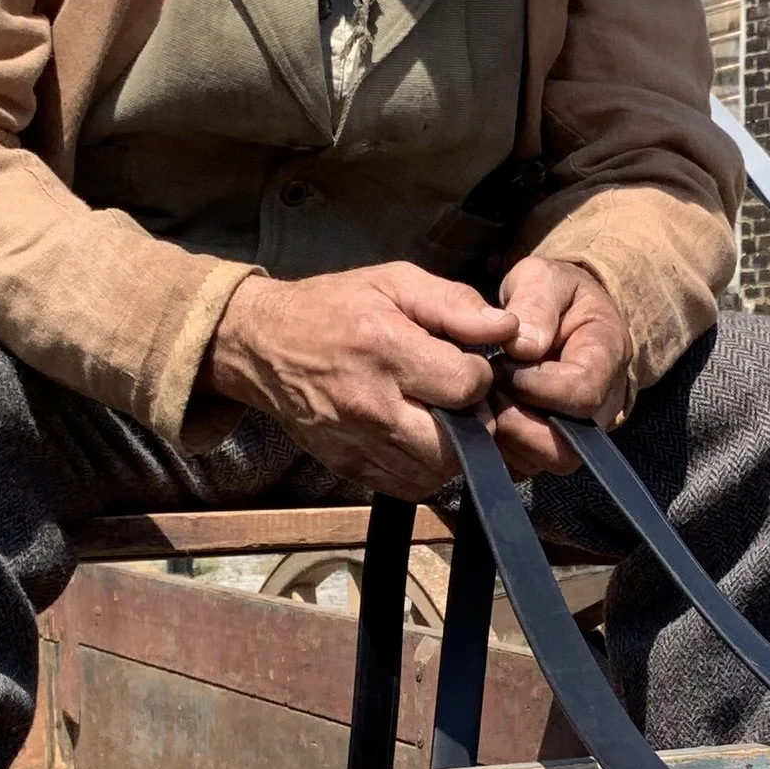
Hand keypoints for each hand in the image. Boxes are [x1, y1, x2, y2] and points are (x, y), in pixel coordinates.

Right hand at [207, 263, 514, 496]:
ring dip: (454, 451)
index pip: (466, 386)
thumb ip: (455, 303)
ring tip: (443, 417)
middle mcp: (369, 404)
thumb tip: (507, 328)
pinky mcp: (346, 466)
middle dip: (474, 422)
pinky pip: (408, 487)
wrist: (262, 344)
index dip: (481, 376)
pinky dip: (426, 471)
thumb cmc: (334, 306)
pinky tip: (421, 439)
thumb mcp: (395, 282)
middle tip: (463, 399)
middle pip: (455, 442)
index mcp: (384, 349)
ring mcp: (355, 442)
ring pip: (435, 472)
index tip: (468, 362)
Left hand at [488, 255, 629, 477]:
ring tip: (486, 399)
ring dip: (505, 436)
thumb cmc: (553, 295)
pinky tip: (484, 414)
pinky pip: (525, 467)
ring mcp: (577, 432)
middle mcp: (601, 404)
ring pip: (544, 462)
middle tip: (491, 389)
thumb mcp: (544, 278)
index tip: (506, 366)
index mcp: (607, 355)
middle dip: (519, 422)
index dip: (539, 387)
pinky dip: (498, 448)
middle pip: (567, 446)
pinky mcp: (549, 447)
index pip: (582, 392)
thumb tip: (523, 346)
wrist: (563, 315)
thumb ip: (536, 303)